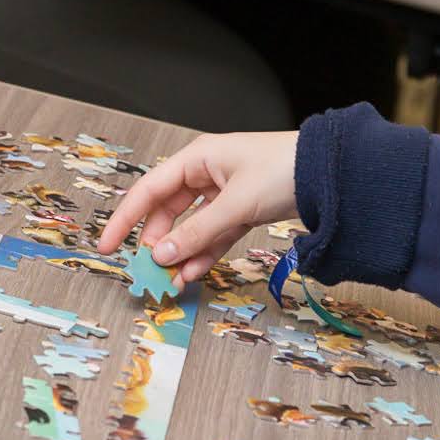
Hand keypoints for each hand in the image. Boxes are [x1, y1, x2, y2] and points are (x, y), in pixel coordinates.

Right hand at [97, 130, 297, 284]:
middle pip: (168, 213)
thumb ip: (196, 232)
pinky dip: (204, 253)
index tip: (108, 245)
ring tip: (172, 281)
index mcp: (197, 159)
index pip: (148, 191)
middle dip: (158, 244)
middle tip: (149, 272)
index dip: (125, 219)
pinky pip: (214, 235)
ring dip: (181, 254)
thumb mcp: (235, 204)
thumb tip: (161, 255)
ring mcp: (224, 193)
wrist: (331, 173)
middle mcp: (206, 174)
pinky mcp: (241, 211)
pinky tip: (192, 272)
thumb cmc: (283, 170)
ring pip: (192, 228)